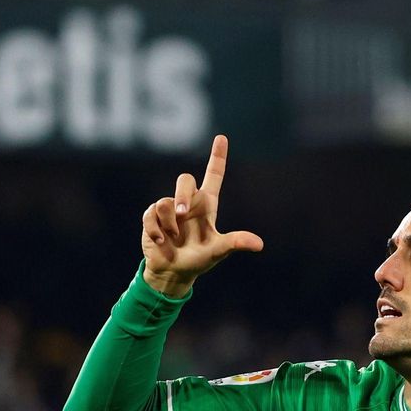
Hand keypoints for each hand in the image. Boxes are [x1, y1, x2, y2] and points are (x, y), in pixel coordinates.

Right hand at [140, 134, 263, 296]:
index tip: (222, 137)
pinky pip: (151, 214)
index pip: (214, 175)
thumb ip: (235, 243)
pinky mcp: (152, 217)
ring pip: (165, 201)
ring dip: (169, 224)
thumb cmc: (199, 260)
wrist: (173, 272)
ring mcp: (169, 209)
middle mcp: (188, 203)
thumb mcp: (218, 251)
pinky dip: (156, 230)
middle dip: (182, 195)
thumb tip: (259, 244)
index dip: (218, 157)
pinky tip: (161, 242)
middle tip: (182, 214)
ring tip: (173, 239)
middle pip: (184, 179)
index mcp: (207, 205)